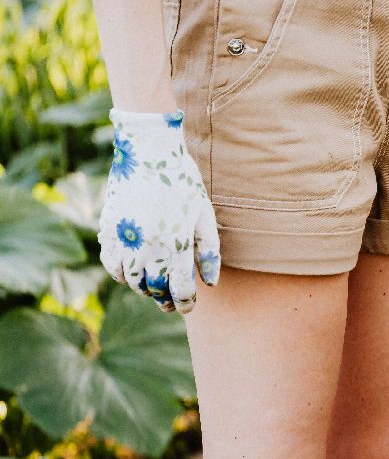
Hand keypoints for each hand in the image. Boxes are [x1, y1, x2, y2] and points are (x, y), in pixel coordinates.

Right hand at [97, 108, 220, 312]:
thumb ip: (209, 251)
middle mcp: (148, 247)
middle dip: (164, 300)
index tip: (188, 306)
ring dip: (143, 288)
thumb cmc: (183, 182)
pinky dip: (121, 274)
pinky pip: (111, 264)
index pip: (180, 289)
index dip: (185, 302)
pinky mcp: (108, 230)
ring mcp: (125, 239)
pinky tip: (132, 271)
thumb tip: (210, 283)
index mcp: (176, 245)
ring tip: (154, 288)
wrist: (148, 152)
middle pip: (154, 289)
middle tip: (171, 303)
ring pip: (131, 281)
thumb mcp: (204, 215)